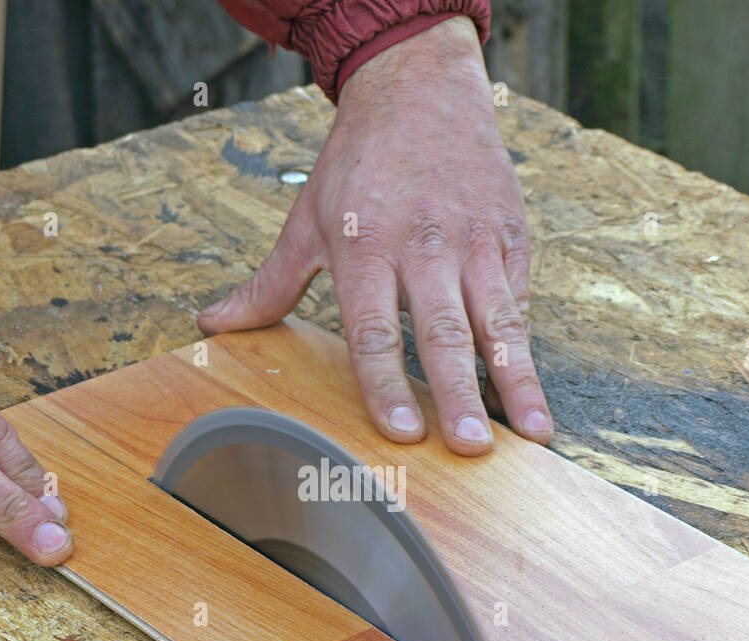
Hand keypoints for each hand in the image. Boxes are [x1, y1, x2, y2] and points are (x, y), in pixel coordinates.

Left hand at [197, 16, 552, 454]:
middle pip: (442, 333)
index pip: (374, 331)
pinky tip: (535, 400)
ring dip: (514, 382)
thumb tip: (213, 326)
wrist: (418, 86)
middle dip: (457, 393)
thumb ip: (269, 285)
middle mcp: (423, 246)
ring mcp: (472, 242)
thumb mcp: (307, 221)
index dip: (387, 385)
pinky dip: (528, 352)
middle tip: (468, 447)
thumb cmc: (357, 164)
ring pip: (497, 322)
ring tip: (532, 434)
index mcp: (365, 248)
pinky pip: (519, 302)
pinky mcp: (509, 236)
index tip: (402, 433)